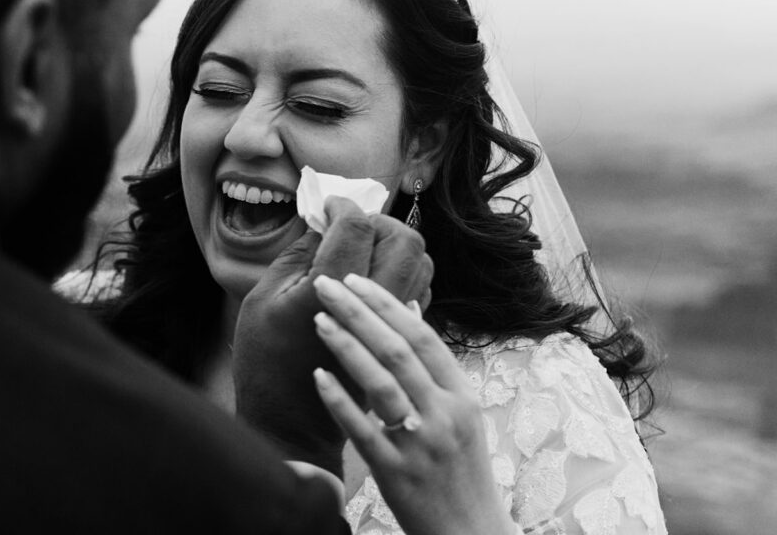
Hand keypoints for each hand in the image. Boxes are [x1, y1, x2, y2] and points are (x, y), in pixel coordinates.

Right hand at [233, 198, 430, 476]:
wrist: (291, 424)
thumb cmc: (266, 361)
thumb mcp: (263, 298)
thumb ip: (298, 253)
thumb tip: (325, 220)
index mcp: (329, 293)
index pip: (358, 226)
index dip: (345, 206)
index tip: (329, 207)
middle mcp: (371, 308)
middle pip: (405, 240)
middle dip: (380, 223)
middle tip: (350, 227)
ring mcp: (392, 327)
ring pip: (421, 264)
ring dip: (395, 247)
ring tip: (362, 252)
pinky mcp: (400, 341)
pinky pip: (420, 290)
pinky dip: (402, 273)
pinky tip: (372, 281)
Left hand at [311, 274, 515, 534]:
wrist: (470, 533)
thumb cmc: (460, 468)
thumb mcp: (461, 413)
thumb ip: (434, 364)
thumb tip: (410, 306)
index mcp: (462, 396)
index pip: (422, 336)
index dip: (385, 303)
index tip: (354, 278)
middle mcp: (445, 414)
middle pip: (398, 350)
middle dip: (359, 312)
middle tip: (326, 285)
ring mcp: (421, 444)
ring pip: (381, 384)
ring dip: (347, 347)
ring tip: (318, 320)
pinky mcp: (396, 473)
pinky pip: (363, 430)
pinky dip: (340, 400)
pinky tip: (318, 376)